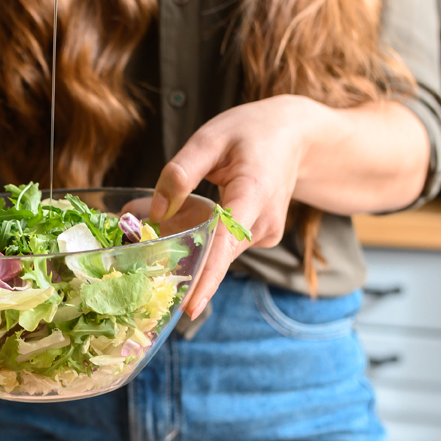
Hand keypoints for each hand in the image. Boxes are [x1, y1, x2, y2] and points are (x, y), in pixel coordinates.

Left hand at [150, 95, 323, 317]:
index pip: (226, 243)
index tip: (190, 308)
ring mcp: (266, 232)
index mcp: (253, 194)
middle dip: (184, 268)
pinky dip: (205, 243)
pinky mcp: (262, 236)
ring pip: (219, 254)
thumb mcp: (210, 138)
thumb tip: (156, 212)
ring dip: (191, 252)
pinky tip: (190, 227)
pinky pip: (226, 246)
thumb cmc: (251, 132)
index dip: (206, 278)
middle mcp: (264, 222)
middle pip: (218, 257)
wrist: (294, 135)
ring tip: (160, 241)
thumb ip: (181, 172)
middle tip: (145, 275)